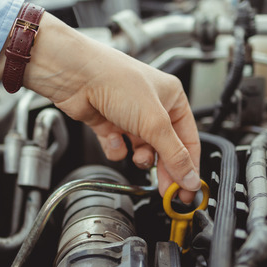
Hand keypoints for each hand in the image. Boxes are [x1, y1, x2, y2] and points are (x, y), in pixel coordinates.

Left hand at [0, 12, 200, 200]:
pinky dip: (116, 148)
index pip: (188, 140)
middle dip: (164, 168)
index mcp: (172, 98)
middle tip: (166, 190)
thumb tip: (189, 178)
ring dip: (139, 157)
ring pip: (142, 150)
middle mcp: (152, 107)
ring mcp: (129, 116)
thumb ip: (174, 155)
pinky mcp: (109, 124)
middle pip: (166, 148)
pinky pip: (119, 147)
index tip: (188, 189)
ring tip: (137, 156)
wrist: (77, 76)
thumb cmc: (116, 81)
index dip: (189, 166)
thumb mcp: (154, 122)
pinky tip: (112, 138)